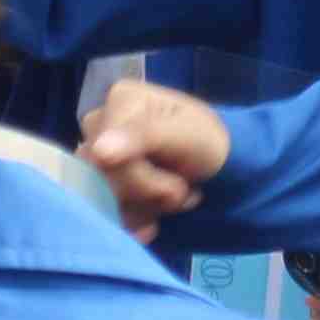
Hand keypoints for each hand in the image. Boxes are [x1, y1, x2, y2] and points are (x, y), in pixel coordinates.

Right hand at [76, 77, 229, 236]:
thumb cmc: (208, 143)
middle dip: (148, 193)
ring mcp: (100, 152)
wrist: (221, 168)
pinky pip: (105, 208)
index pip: (104, 155)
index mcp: (120, 98)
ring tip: (175, 195)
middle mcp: (101, 123)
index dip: (141, 179)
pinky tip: (154, 221)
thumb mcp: (187, 136)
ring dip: (146, 207)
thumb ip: (143, 136)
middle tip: (181, 189)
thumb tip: (99, 151)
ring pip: (104, 196)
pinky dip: (135, 219)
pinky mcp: (104, 178)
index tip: (178, 183)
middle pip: (102, 177)